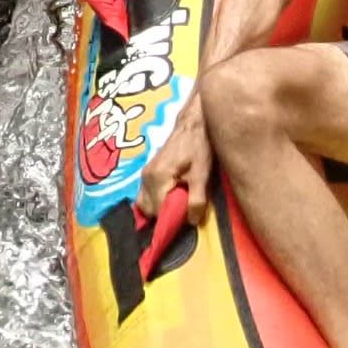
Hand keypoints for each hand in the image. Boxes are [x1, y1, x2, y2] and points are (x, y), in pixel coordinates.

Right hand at [137, 96, 212, 222]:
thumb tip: (191, 222)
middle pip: (147, 210)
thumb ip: (196, 200)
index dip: (170, 222)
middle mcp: (145, 178)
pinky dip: (157, 201)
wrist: (193, 123)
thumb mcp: (202, 175)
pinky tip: (173, 198)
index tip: (183, 224)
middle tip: (182, 215)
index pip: (157, 212)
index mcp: (157, 179)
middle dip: (163, 217)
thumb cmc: (199, 147)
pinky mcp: (148, 171)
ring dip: (159, 209)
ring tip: (178, 207)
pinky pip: (147, 194)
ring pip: (145, 203)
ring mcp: (145, 174)